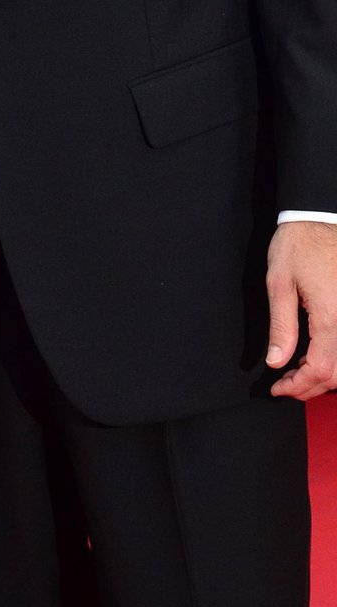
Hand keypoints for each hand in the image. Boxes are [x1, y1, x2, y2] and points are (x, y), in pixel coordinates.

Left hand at [266, 219, 336, 398]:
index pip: (320, 369)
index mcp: (331, 315)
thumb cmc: (297, 245)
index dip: (299, 386)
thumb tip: (276, 361)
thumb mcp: (278, 282)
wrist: (318, 218)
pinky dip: (335, 359)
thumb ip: (280, 326)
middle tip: (285, 384)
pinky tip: (316, 355)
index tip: (278, 387)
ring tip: (298, 371)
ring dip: (325, 375)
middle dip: (311, 386)